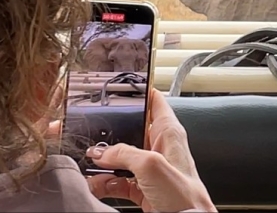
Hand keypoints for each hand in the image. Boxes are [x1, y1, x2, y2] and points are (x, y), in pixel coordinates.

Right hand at [86, 89, 215, 211]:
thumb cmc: (185, 196)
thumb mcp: (152, 166)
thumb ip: (126, 154)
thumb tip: (103, 152)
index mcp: (169, 133)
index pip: (155, 101)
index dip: (138, 91)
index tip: (118, 86)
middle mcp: (159, 147)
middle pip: (130, 131)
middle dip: (109, 133)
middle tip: (88, 134)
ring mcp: (149, 169)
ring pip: (120, 157)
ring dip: (102, 161)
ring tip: (86, 163)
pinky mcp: (142, 188)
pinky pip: (117, 180)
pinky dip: (104, 183)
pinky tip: (94, 184)